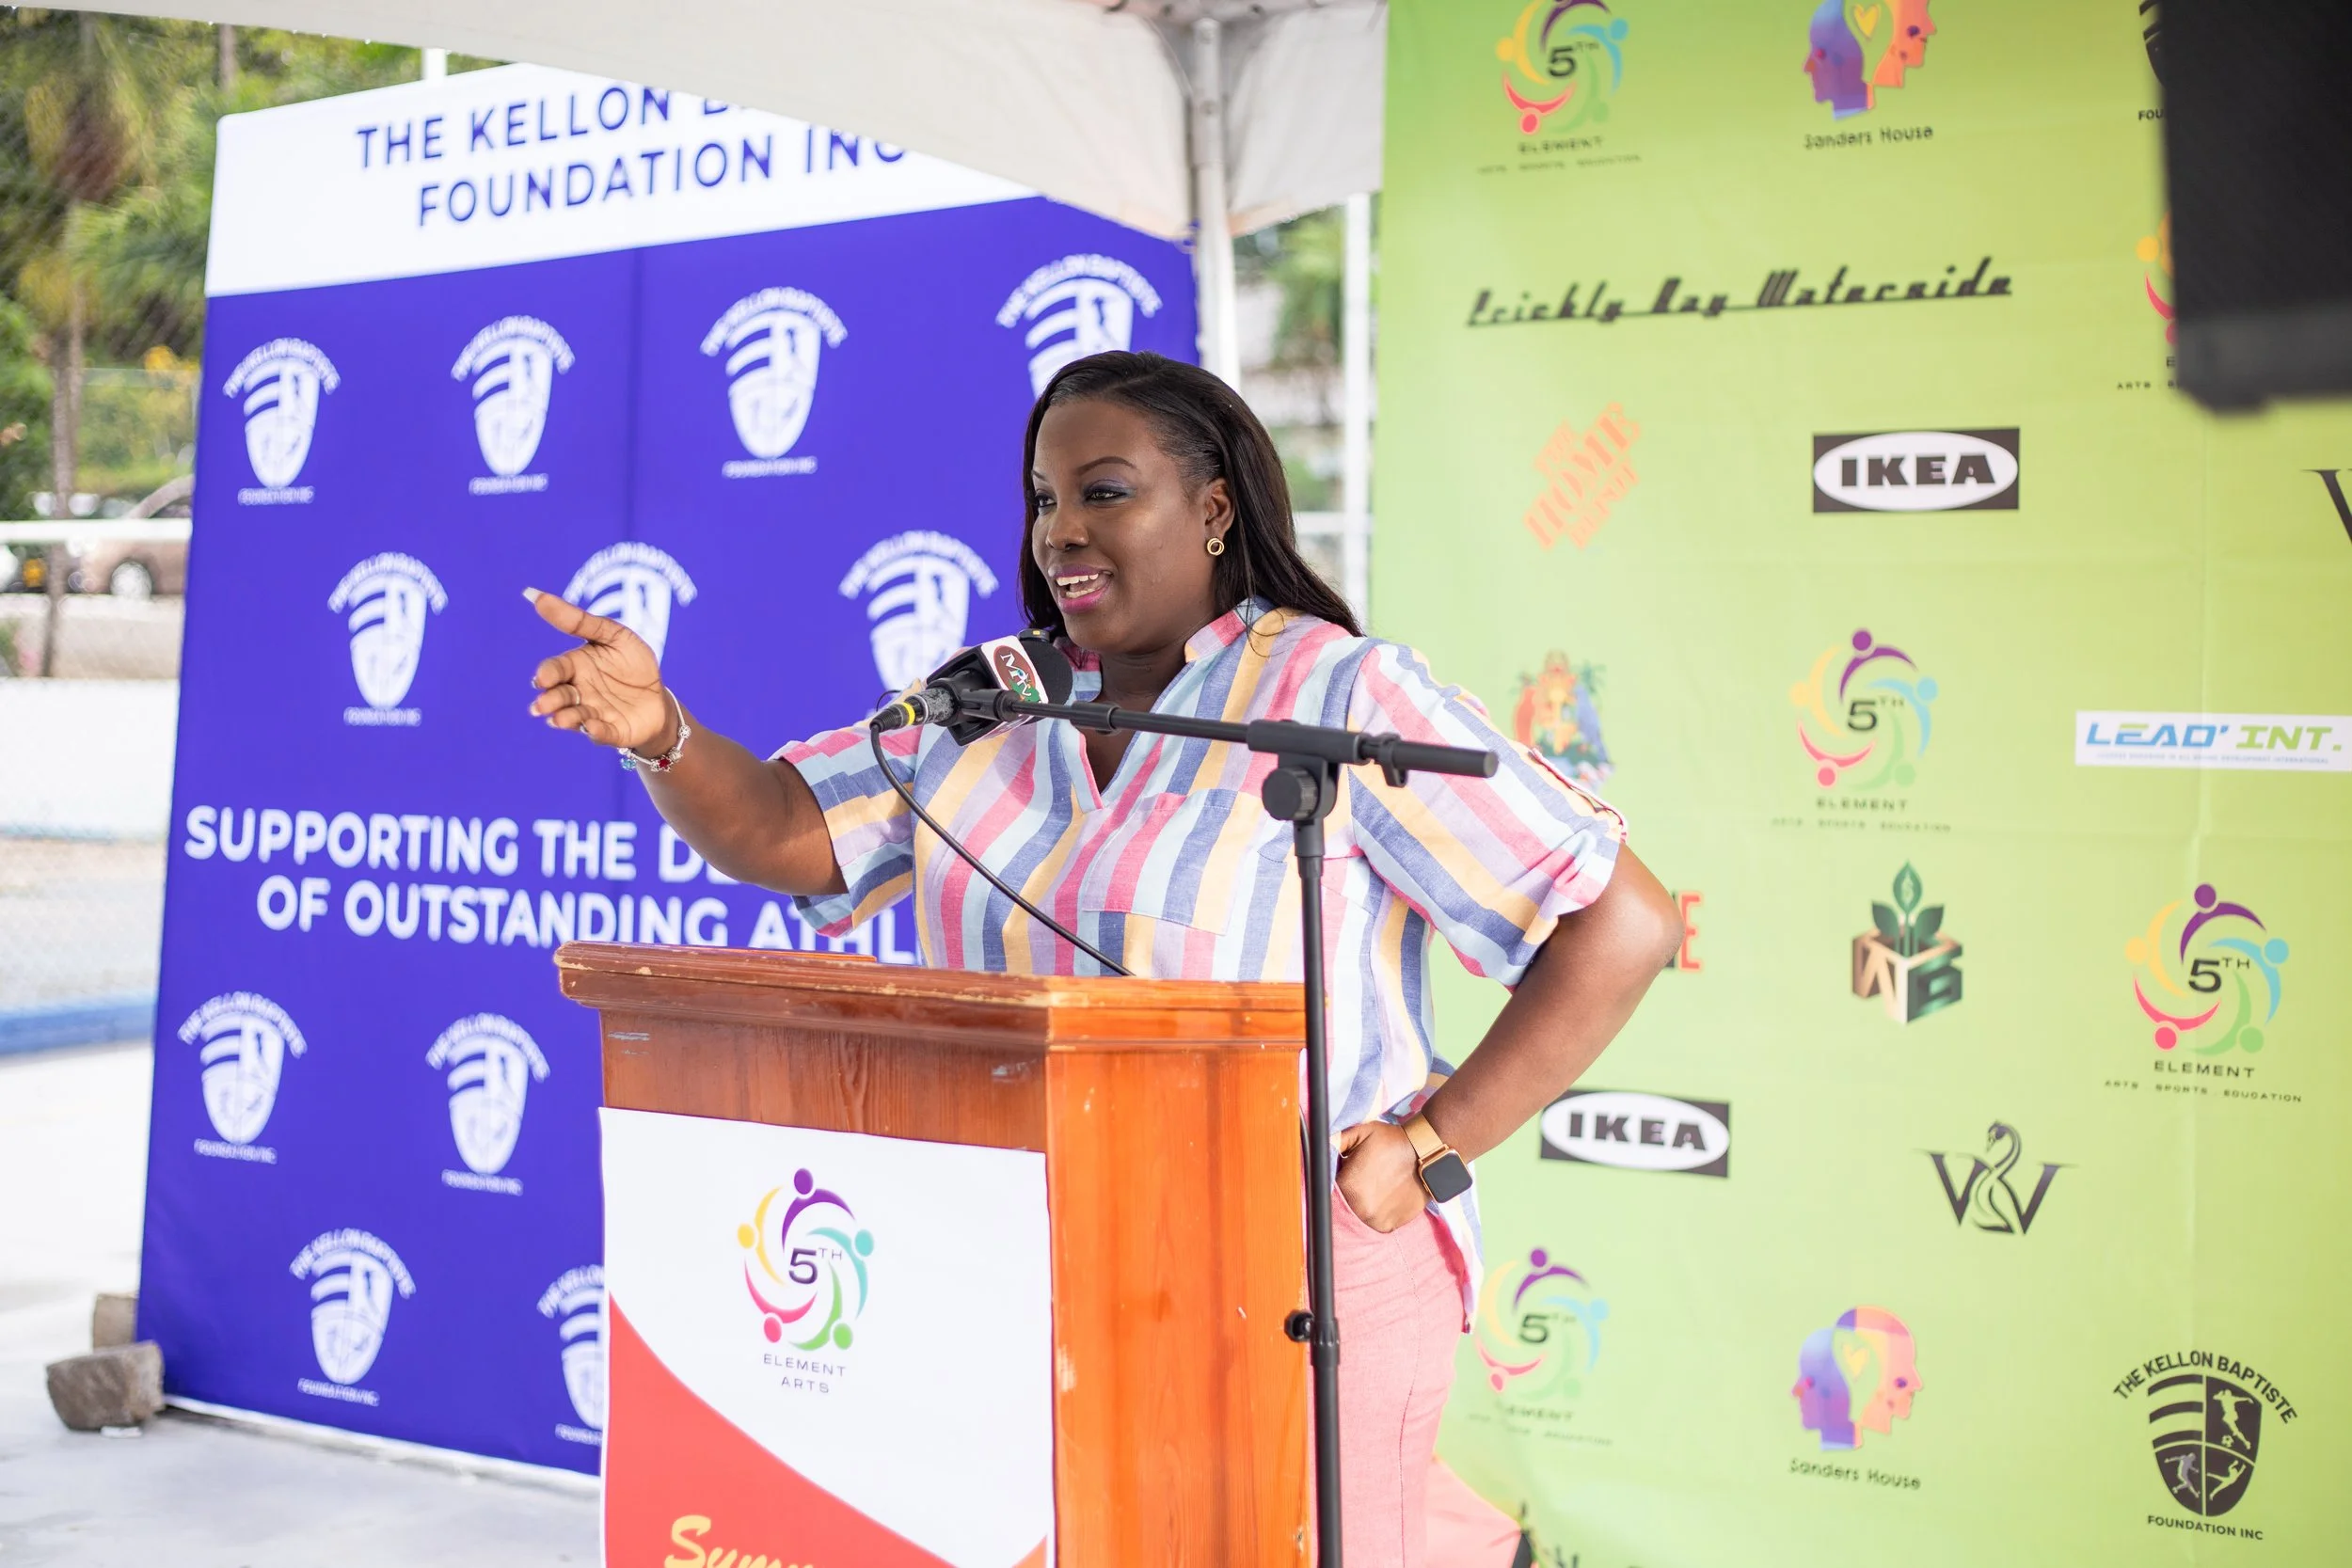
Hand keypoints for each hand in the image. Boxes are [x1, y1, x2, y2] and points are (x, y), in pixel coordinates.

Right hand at [524, 588, 670, 753]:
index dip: (547, 674)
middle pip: (560, 696)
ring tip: (559, 719)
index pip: (556, 669)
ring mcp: (594, 713)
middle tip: (542, 705)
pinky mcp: (613, 731)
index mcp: (575, 667)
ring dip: (566, 718)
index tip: (542, 678)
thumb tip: (535, 595)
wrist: (658, 693)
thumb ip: (577, 620)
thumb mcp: (612, 634)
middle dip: (551, 700)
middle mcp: (579, 693)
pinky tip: (591, 727)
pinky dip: (596, 731)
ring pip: (575, 717)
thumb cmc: (631, 661)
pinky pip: (602, 733)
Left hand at [1334, 1121, 1427, 1232]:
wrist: (1427, 1153)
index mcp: (1347, 1187)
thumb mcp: (1360, 1132)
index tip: (1344, 1175)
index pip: (1327, 1190)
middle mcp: (1359, 1209)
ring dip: (1361, 1205)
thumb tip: (1317, 1147)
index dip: (1334, 1182)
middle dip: (1347, 1194)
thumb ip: (1335, 1141)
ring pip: (1357, 1216)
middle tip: (1361, 1180)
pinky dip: (1377, 1213)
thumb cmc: (1392, 1141)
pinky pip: (1374, 1223)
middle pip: (1342, 1206)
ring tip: (1375, 1188)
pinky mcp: (1390, 1226)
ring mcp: (1376, 1221)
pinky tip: (1385, 1196)